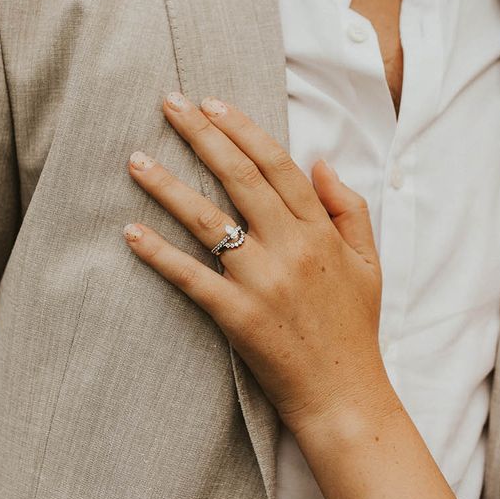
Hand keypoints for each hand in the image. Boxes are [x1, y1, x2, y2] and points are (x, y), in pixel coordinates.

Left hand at [122, 91, 387, 438]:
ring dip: (168, 186)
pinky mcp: (238, 317)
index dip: (243, 129)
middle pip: (239, 178)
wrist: (345, 396)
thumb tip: (322, 163)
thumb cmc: (354, 329)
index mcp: (321, 232)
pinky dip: (159, 254)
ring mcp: (264, 282)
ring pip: (208, 221)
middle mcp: (292, 248)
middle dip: (201, 135)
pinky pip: (191, 278)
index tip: (213, 103)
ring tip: (136, 159)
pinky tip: (131, 231)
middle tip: (169, 103)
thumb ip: (349, 209)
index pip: (278, 165)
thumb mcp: (368, 263)